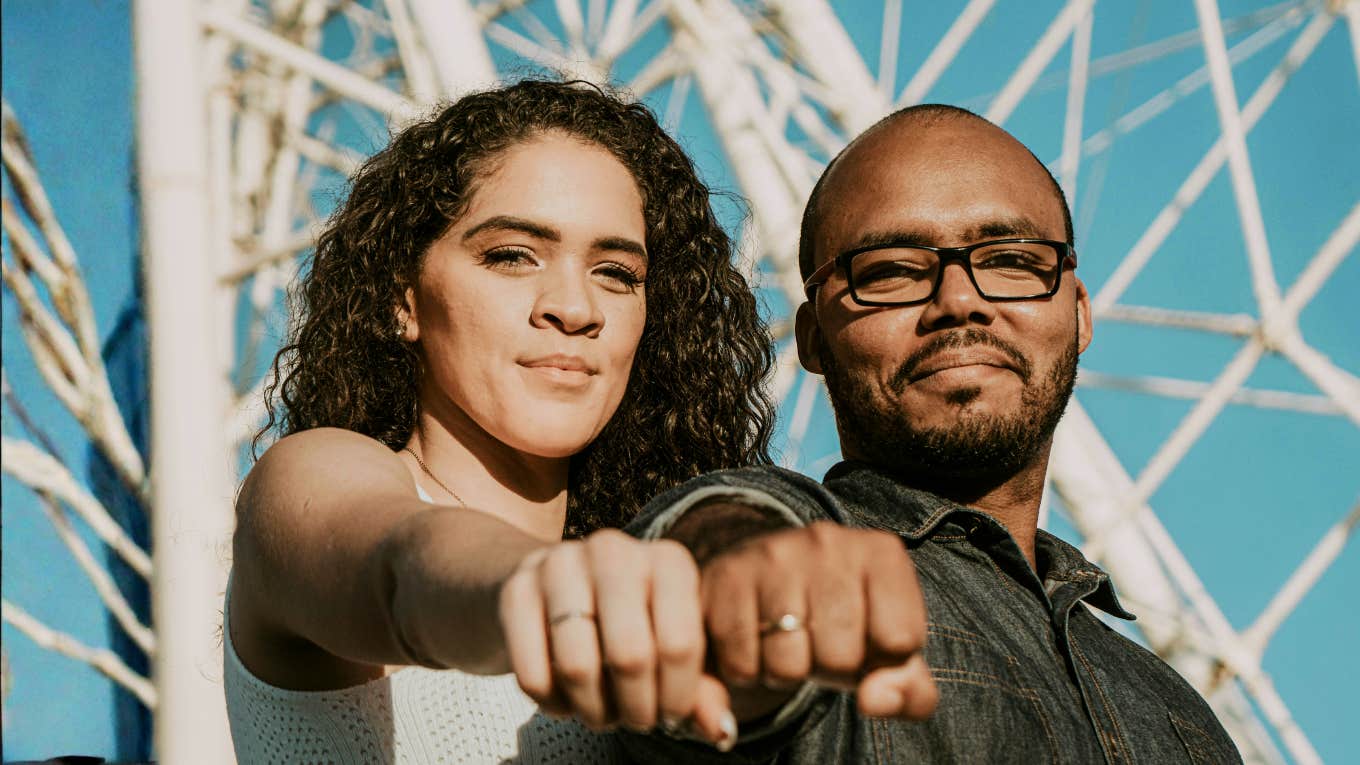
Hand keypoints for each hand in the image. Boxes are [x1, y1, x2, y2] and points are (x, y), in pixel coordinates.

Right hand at [499, 529, 735, 747]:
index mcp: (667, 560)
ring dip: (593, 711)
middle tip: (636, 720)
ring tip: (602, 714)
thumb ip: (700, 690)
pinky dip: (552, 704)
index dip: (677, 697)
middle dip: (636, 709)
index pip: (679, 643)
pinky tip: (565, 700)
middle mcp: (615, 551)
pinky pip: (532, 672)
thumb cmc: (629, 626)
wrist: (549, 589)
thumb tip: (720, 732)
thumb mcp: (671, 650)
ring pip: (577, 665)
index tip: (669, 715)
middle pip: (630, 656)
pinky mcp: (515, 589)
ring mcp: (560, 564)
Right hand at [700, 521, 937, 719]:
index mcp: (881, 552)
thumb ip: (909, 692)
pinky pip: (742, 663)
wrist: (766, 585)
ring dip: (785, 673)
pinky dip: (747, 671)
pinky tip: (754, 641)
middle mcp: (828, 541)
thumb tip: (875, 702)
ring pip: (788, 664)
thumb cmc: (843, 626)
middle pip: (842, 657)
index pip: (900, 640)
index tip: (866, 640)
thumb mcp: (888, 656)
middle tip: (819, 644)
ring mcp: (773, 554)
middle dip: (830, 670)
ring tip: (785, 642)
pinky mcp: (727, 576)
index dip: (882, 661)